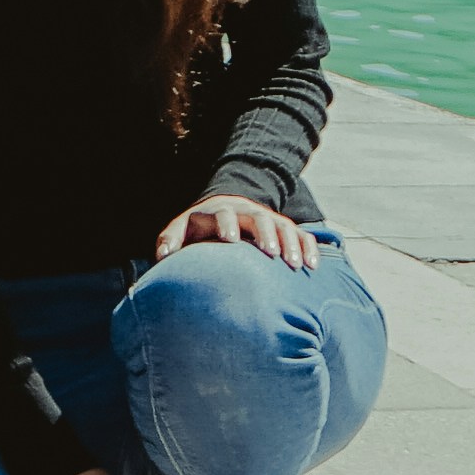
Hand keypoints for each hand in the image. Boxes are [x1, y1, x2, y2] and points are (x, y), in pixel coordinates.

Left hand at [156, 195, 318, 269]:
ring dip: (290, 244)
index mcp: (219, 213)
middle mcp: (246, 213)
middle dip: (264, 233)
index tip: (230, 239)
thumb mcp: (183, 228)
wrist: (227, 207)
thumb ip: (170, 240)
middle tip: (269, 252)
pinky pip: (302, 235)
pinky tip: (313, 267)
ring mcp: (268, 219)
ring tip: (295, 265)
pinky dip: (309, 248)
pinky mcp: (285, 228)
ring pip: (283, 227)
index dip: (226, 224)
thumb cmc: (200, 227)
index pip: (223, 215)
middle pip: (258, 218)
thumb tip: (161, 257)